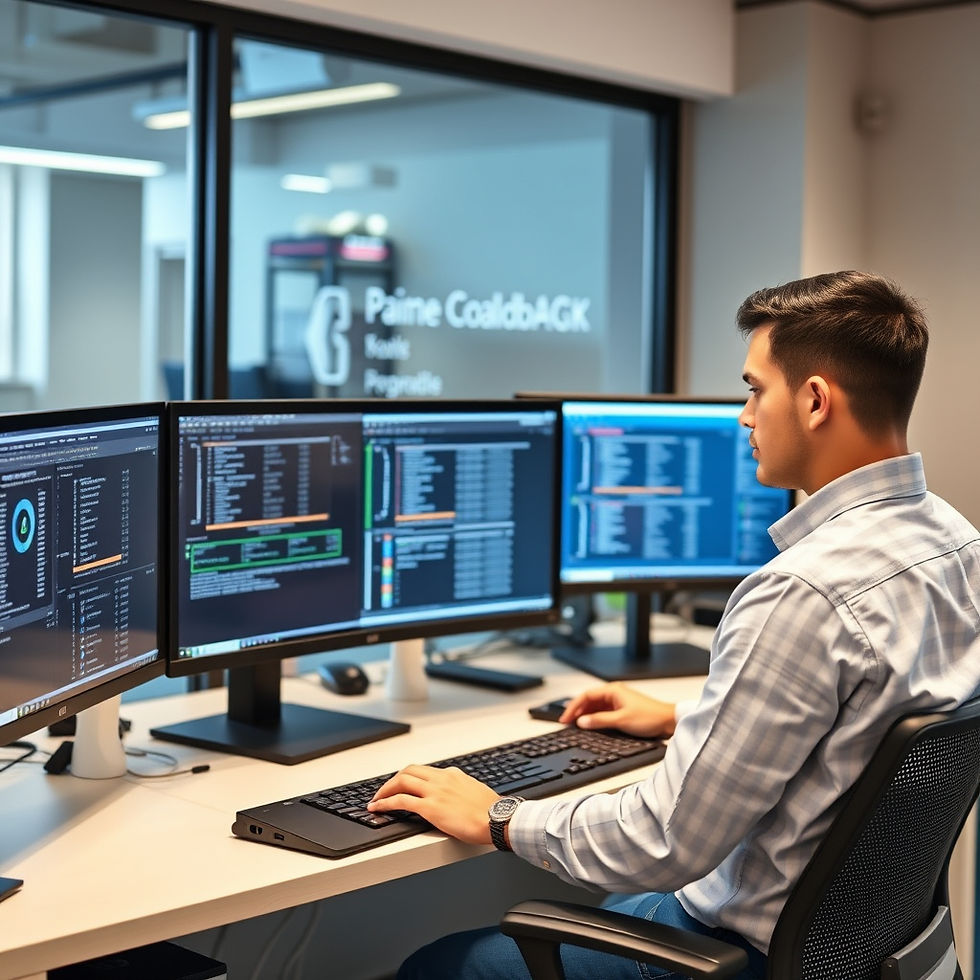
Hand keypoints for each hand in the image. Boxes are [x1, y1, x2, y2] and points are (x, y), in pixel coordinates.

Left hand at [368, 765, 499, 844]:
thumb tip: (457, 793)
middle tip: (384, 791)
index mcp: (452, 774)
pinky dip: (386, 803)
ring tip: (377, 800)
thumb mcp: (475, 791)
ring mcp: (435, 792)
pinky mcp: (430, 807)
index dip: (409, 777)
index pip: (424, 770)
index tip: (401, 785)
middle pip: (409, 771)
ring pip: (401, 781)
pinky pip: (401, 801)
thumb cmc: (491, 810)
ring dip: (385, 790)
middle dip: (393, 780)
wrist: (497, 818)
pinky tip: (378, 808)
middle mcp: (441, 779)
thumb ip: (462, 788)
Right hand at [559, 682, 676, 737]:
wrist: (668, 722)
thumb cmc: (650, 717)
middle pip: (589, 701)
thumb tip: (582, 721)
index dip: (573, 707)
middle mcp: (614, 694)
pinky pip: (603, 713)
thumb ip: (599, 721)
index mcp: (613, 690)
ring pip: (595, 707)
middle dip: (577, 711)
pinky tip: (590, 726)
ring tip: (575, 725)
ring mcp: (618, 702)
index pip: (586, 696)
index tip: (565, 718)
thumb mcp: (621, 720)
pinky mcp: (622, 711)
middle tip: (566, 722)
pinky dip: (595, 719)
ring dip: (585, 716)